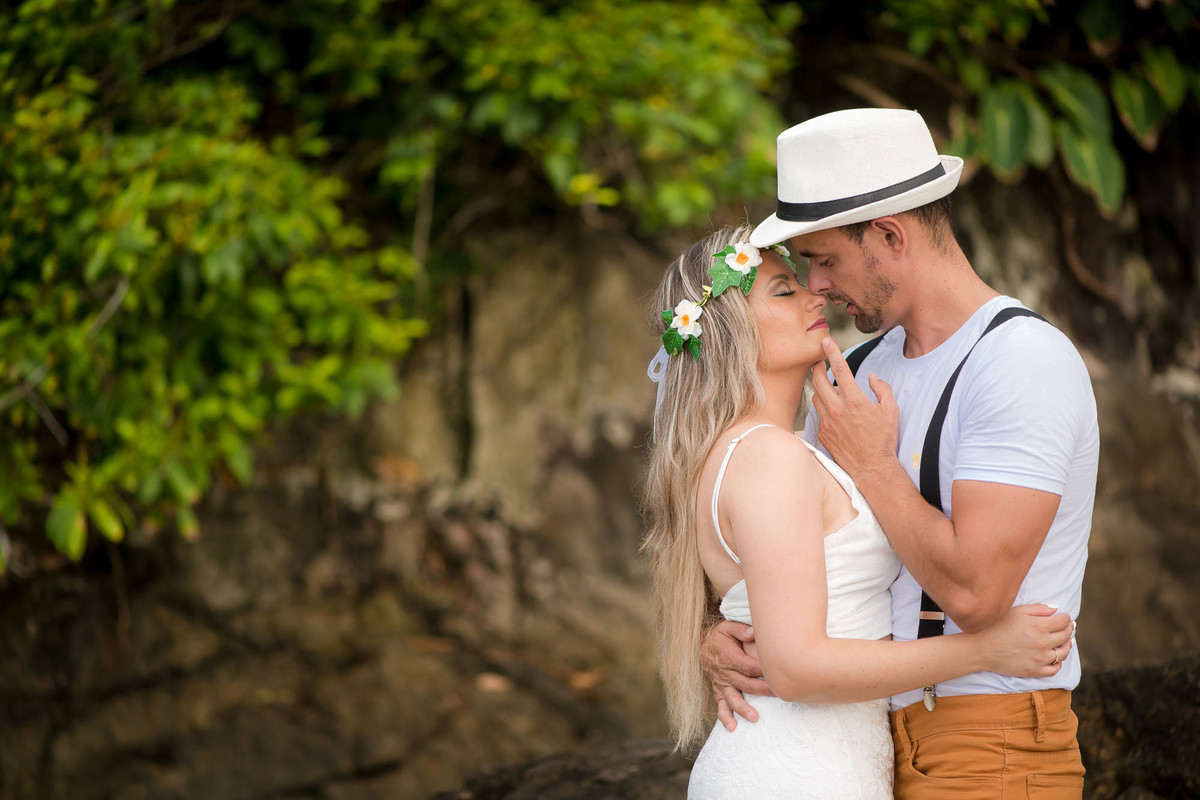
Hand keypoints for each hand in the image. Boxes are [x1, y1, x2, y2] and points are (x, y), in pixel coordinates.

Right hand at [700, 620, 772, 729]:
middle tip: (776, 694)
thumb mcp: (727, 627)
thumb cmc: (719, 636)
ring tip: (754, 718)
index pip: (749, 666)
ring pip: (733, 698)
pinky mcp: (719, 691)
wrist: (701, 644)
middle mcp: (725, 673)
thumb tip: (754, 633)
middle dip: (762, 690)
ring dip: (743, 708)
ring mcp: (722, 684)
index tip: (776, 673)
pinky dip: (725, 717)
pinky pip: (721, 705)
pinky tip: (732, 727)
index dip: (763, 670)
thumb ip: (741, 630)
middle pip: (746, 684)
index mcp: (729, 657)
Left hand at [810, 338, 898, 477]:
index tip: (825, 341)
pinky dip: (823, 408)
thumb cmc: (884, 439)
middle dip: (817, 368)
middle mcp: (837, 409)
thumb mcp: (891, 410)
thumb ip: (882, 389)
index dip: (832, 352)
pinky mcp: (823, 433)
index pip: (840, 369)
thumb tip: (871, 377)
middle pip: (818, 380)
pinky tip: (832, 410)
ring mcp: (827, 422)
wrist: (872, 467)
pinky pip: (818, 414)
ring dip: (820, 389)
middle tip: (819, 362)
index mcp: (854, 400)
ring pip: (816, 397)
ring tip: (829, 387)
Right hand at [981, 603, 1074, 677]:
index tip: (1064, 617)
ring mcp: (1040, 658)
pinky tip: (1055, 657)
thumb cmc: (997, 625)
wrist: (982, 648)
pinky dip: (1058, 663)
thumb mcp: (1016, 610)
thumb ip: (1038, 608)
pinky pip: (1054, 669)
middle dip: (1068, 630)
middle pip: (1066, 636)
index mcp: (1039, 626)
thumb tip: (1055, 609)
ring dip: (1067, 646)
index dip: (1066, 618)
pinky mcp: (1035, 671)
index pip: (1064, 621)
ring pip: (1063, 653)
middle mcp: (1043, 642)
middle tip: (1067, 627)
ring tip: (1065, 642)